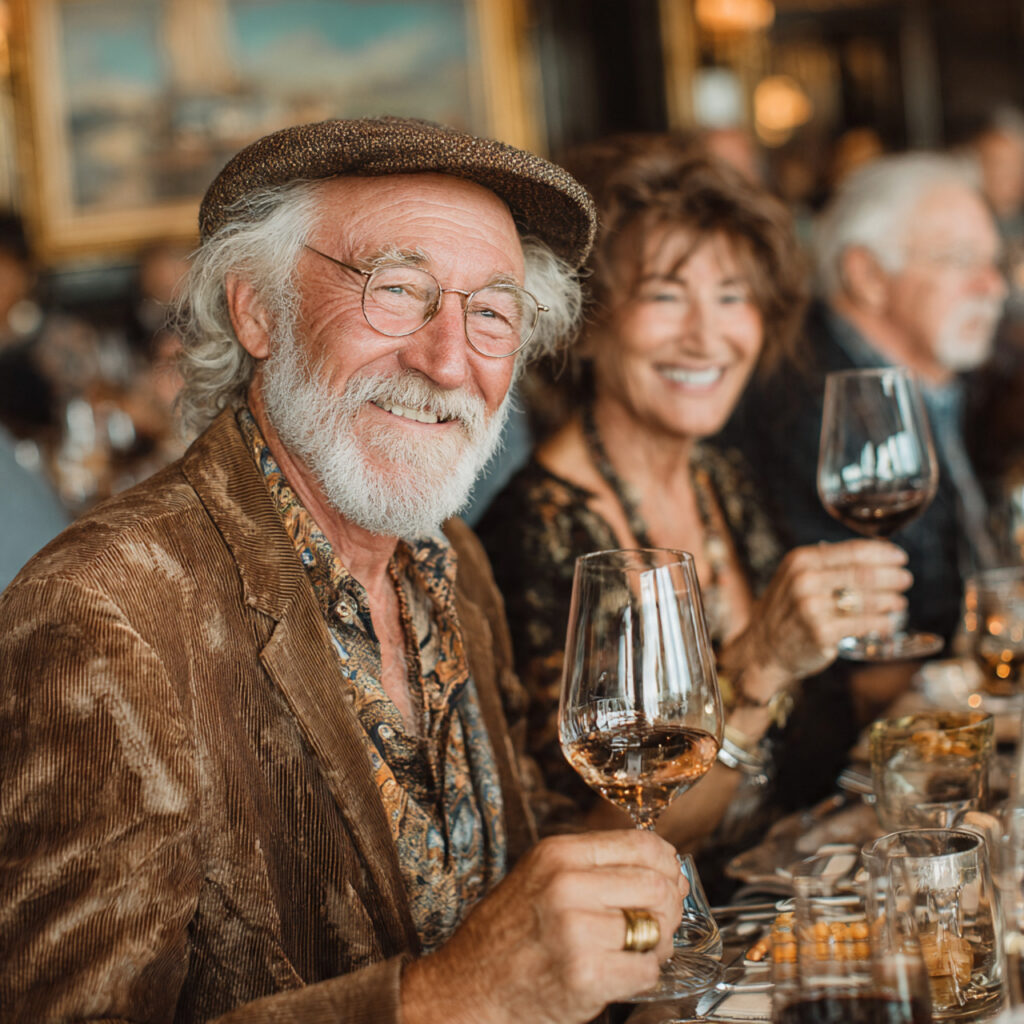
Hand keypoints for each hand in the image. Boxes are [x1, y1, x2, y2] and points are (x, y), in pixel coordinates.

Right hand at [401, 830, 683, 1023]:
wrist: (470, 985)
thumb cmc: (511, 932)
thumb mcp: (542, 875)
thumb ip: (594, 865)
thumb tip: (662, 865)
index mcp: (559, 854)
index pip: (641, 844)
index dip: (668, 864)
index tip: (672, 878)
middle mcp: (567, 885)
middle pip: (656, 886)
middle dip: (668, 908)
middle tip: (658, 923)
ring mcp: (575, 930)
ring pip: (655, 930)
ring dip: (656, 946)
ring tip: (634, 951)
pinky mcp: (584, 974)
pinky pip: (646, 970)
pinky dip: (643, 975)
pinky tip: (620, 973)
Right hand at [725, 539, 910, 685]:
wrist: (764, 647)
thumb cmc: (788, 610)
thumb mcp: (797, 576)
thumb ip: (829, 565)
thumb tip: (877, 557)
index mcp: (801, 561)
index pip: (852, 551)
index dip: (882, 553)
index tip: (900, 557)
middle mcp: (805, 581)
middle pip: (863, 574)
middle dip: (892, 577)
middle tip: (905, 579)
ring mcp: (812, 608)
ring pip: (866, 600)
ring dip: (891, 600)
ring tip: (899, 602)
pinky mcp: (821, 633)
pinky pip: (863, 624)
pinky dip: (882, 623)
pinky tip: (888, 622)